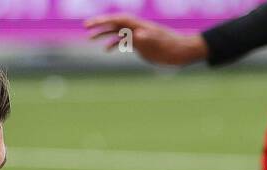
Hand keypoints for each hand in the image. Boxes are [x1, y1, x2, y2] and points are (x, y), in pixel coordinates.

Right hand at [84, 14, 206, 65]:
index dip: (103, 20)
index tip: (90, 24)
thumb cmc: (172, 47)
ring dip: (103, 34)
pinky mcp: (140, 44)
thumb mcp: (159, 43)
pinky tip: (106, 50)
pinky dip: (113, 44)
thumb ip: (148, 38)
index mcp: (139, 26)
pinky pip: (123, 41)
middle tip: (85, 27)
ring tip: (90, 38)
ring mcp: (137, 36)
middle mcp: (136, 28)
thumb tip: (136, 34)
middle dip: (99, 25)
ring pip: (116, 32)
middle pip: (114, 23)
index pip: (117, 20)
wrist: (181, 52)